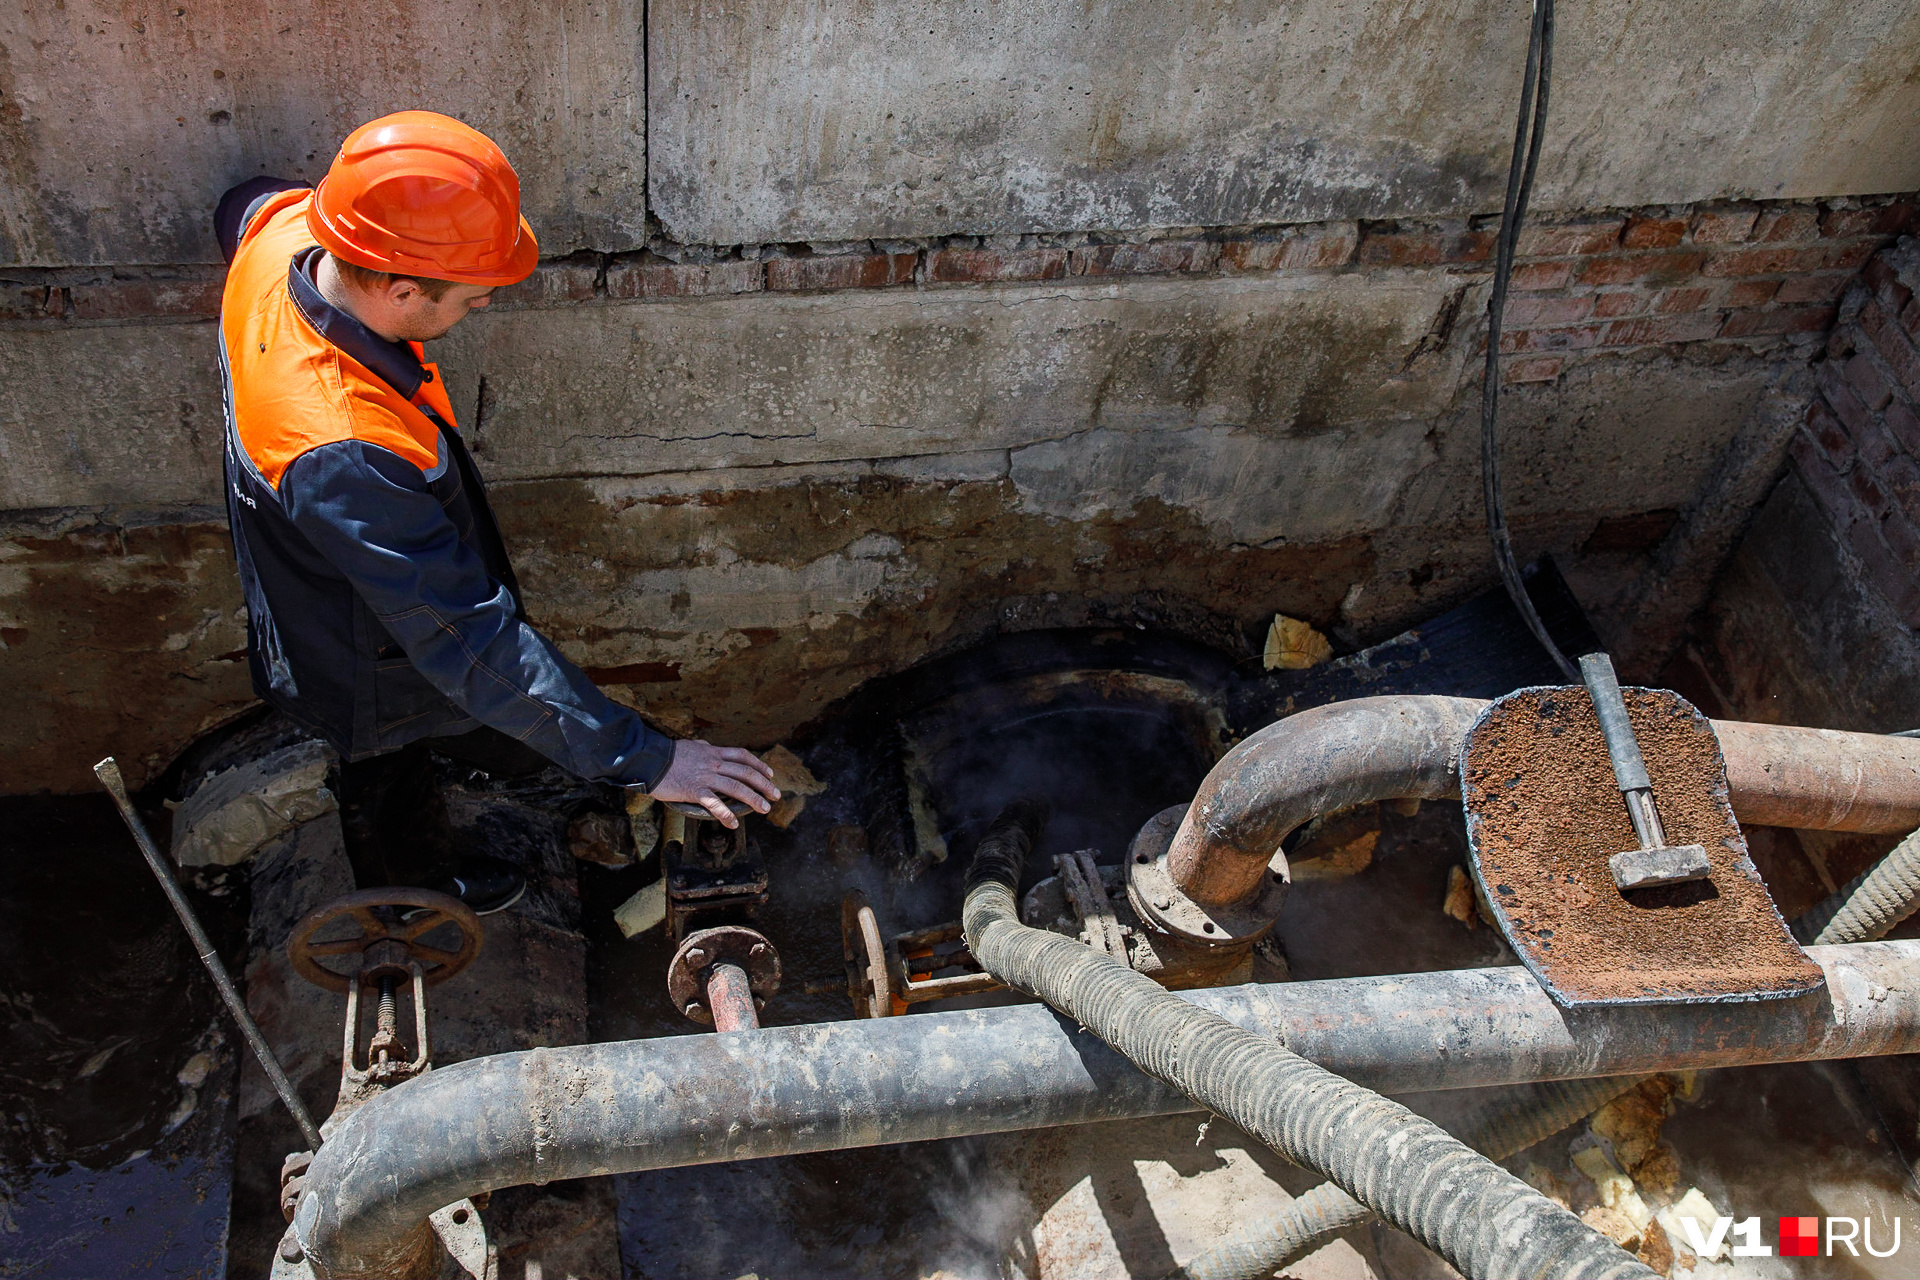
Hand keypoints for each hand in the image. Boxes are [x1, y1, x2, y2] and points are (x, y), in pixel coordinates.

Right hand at [650, 739, 779, 828]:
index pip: (743, 756)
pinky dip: (727, 814)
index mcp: (714, 753)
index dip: (759, 765)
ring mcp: (706, 777)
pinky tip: (734, 823)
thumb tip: (707, 747)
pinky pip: (715, 804)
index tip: (770, 774)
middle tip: (776, 795)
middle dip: (764, 784)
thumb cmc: (667, 754)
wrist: (650, 759)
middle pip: (746, 773)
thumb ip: (702, 748)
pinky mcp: (695, 791)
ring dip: (754, 799)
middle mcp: (714, 764)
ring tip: (765, 809)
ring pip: (737, 787)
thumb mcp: (690, 746)